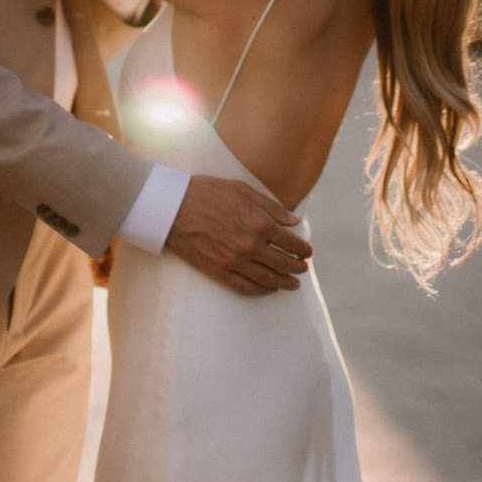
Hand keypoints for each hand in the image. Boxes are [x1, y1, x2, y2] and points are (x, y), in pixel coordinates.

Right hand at [166, 175, 312, 296]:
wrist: (172, 207)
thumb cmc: (208, 192)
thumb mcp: (243, 190)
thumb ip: (271, 207)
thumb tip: (294, 221)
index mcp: (258, 222)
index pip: (290, 242)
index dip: (302, 249)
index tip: (308, 251)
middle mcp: (249, 245)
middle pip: (283, 263)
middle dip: (297, 267)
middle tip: (303, 269)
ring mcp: (234, 261)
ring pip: (268, 279)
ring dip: (284, 283)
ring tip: (293, 284)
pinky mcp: (219, 271)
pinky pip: (246, 287)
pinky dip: (261, 291)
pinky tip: (269, 289)